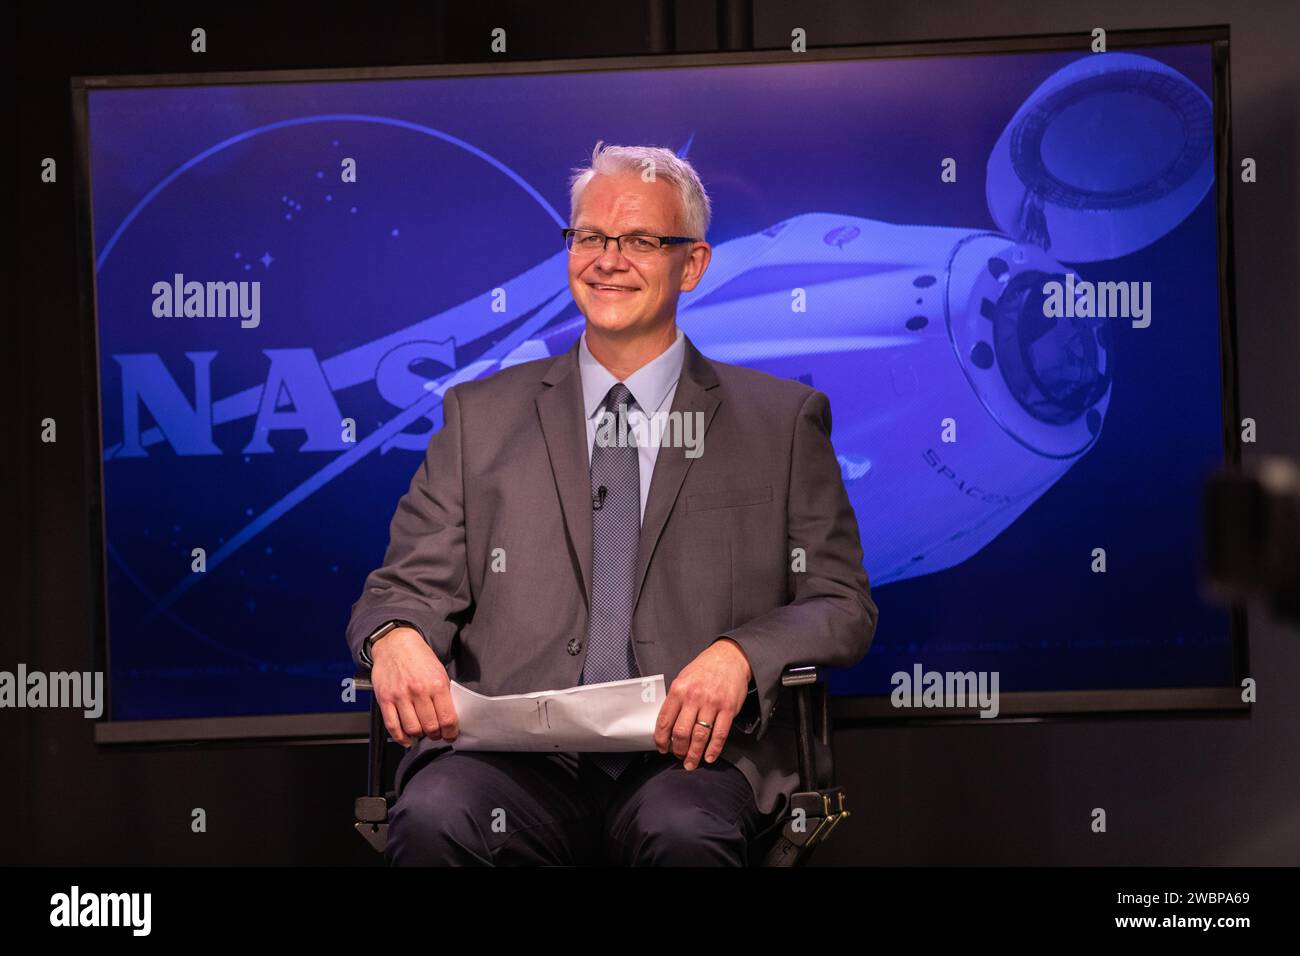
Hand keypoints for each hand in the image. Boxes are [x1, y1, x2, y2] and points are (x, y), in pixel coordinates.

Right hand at [370, 627, 458, 747]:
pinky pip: (392, 726)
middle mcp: (419, 690)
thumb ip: (444, 695)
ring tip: (422, 733)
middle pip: (430, 727)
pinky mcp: (385, 699)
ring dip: (419, 736)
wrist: (395, 644)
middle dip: (436, 735)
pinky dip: (400, 738)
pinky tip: (406, 739)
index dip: (451, 732)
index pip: (447, 718)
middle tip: (436, 734)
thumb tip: (449, 718)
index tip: (451, 735)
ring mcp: (400, 695)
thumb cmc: (419, 658)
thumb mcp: (439, 672)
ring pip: (412, 729)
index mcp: (436, 684)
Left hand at [655, 638, 752, 769]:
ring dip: (694, 754)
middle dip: (678, 749)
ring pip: (700, 736)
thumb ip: (675, 699)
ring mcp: (712, 704)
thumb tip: (668, 724)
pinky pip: (720, 734)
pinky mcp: (728, 709)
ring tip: (690, 763)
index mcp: (679, 689)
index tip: (662, 748)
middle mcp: (694, 697)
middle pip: (681, 732)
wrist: (730, 657)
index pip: (665, 720)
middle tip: (678, 756)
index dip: (661, 739)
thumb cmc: (704, 668)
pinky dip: (713, 750)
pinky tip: (708, 757)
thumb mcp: (683, 678)